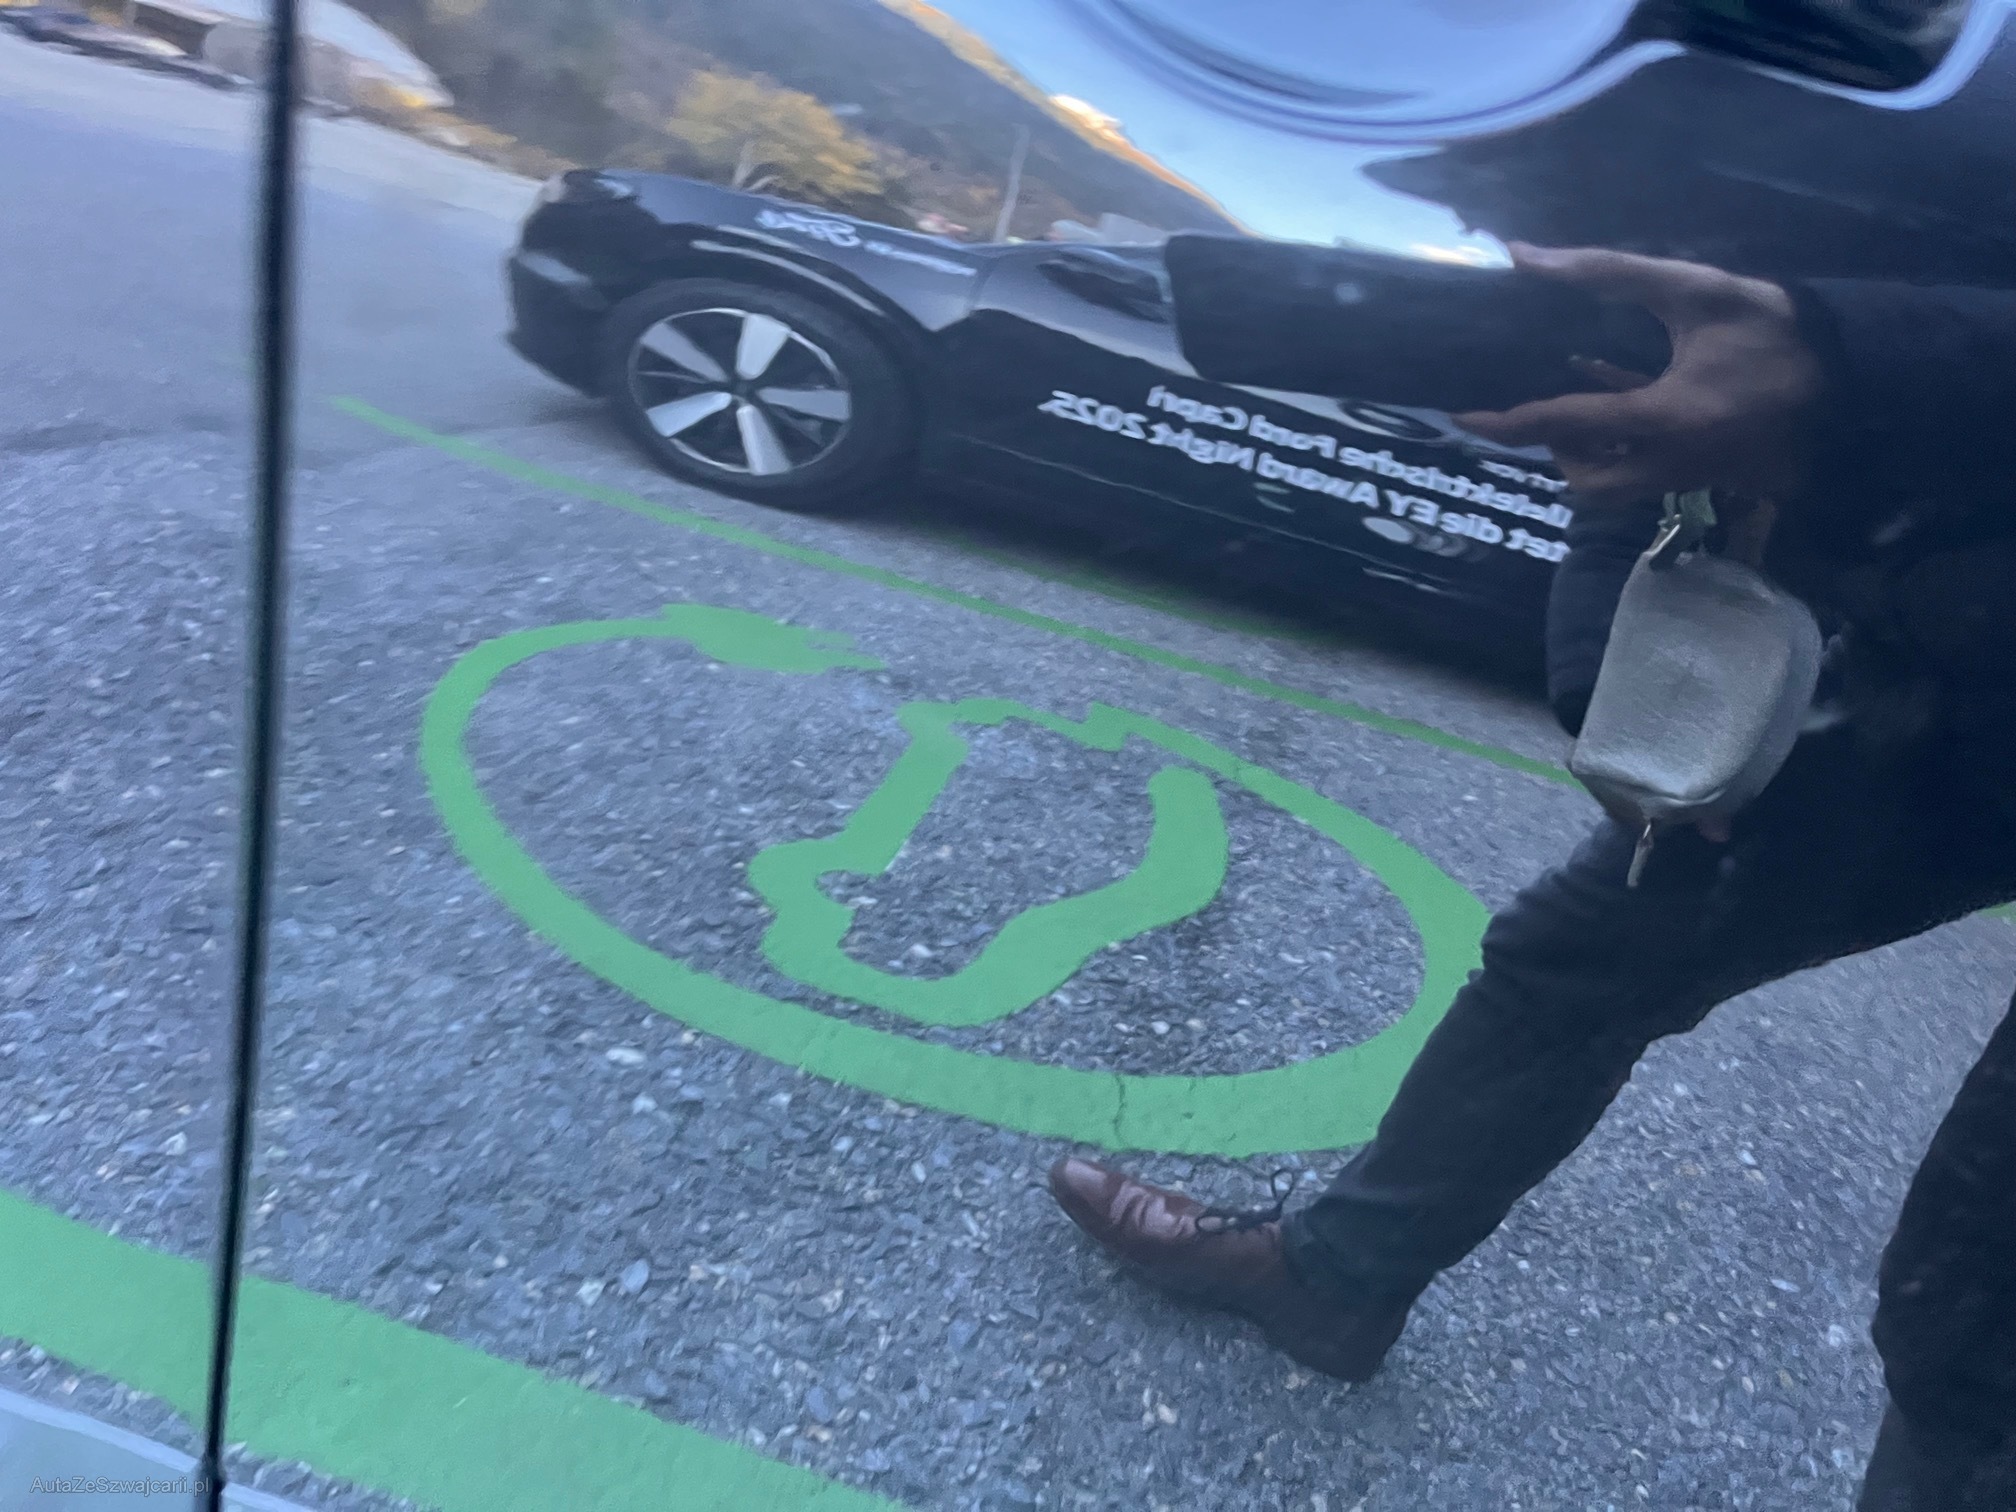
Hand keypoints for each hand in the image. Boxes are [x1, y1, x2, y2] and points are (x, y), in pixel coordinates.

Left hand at [1454, 243, 1823, 504]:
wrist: (1860, 373)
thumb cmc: (1776, 327)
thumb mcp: (1695, 290)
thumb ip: (1608, 272)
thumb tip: (1526, 256)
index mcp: (1663, 418)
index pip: (1560, 426)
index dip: (1503, 423)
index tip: (1458, 418)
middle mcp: (1672, 462)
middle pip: (1584, 483)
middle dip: (1555, 453)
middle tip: (1545, 409)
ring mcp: (1693, 476)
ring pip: (1614, 489)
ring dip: (1587, 454)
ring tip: (1583, 402)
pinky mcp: (1711, 477)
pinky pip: (1647, 474)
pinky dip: (1624, 448)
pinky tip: (1621, 394)